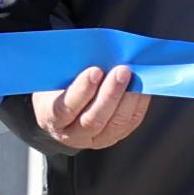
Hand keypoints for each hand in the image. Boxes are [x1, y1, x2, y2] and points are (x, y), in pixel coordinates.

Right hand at [32, 64, 149, 152]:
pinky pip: (130, 123)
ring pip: (115, 124)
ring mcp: (95, 139)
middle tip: (122, 71)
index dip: (81, 90)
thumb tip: (98, 55)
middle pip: (93, 119)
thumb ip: (70, 69)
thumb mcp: (54, 78)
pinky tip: (142, 87)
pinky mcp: (114, 136)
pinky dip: (139, 104)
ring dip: (128, 98)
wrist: (61, 108)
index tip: (94, 71)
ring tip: (135, 77)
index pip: (65, 108)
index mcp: (51, 117)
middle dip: (111, 94)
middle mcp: (72, 134)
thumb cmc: (58, 87)